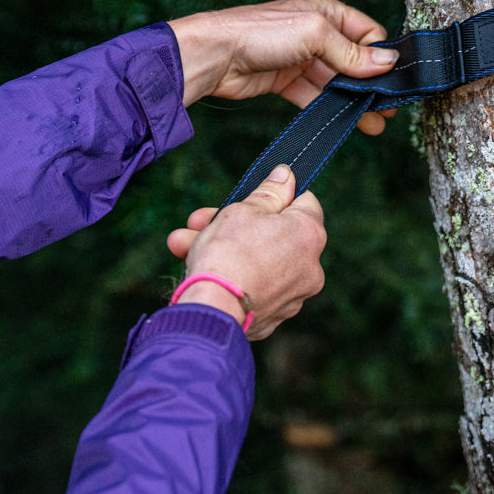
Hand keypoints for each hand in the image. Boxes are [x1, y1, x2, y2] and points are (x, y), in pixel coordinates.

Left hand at [167, 0, 397, 134]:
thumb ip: (351, 52)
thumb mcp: (314, 34)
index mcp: (326, 10)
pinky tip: (345, 123)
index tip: (393, 81)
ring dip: (353, 102)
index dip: (380, 56)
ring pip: (336, 82)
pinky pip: (315, 96)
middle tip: (389, 108)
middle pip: (353, 60)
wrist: (214, 56)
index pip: (367, 33)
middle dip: (371, 84)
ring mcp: (300, 57)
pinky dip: (329, 109)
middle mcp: (315, 31)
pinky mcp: (285, 80)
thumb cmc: (260, 32)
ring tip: (374, 124)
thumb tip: (386, 62)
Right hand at [167, 165, 324, 339]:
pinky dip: (232, 278)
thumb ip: (269, 192)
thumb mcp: (244, 211)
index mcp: (309, 234)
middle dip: (234, 224)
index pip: (303, 201)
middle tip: (201, 221)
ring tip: (184, 244)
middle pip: (273, 233)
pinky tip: (198, 272)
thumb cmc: (228, 254)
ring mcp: (293, 296)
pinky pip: (253, 288)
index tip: (253, 197)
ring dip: (225, 251)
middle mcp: (310, 266)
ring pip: (258, 262)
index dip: (276, 195)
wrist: (212, 311)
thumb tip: (286, 175)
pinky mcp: (273, 317)